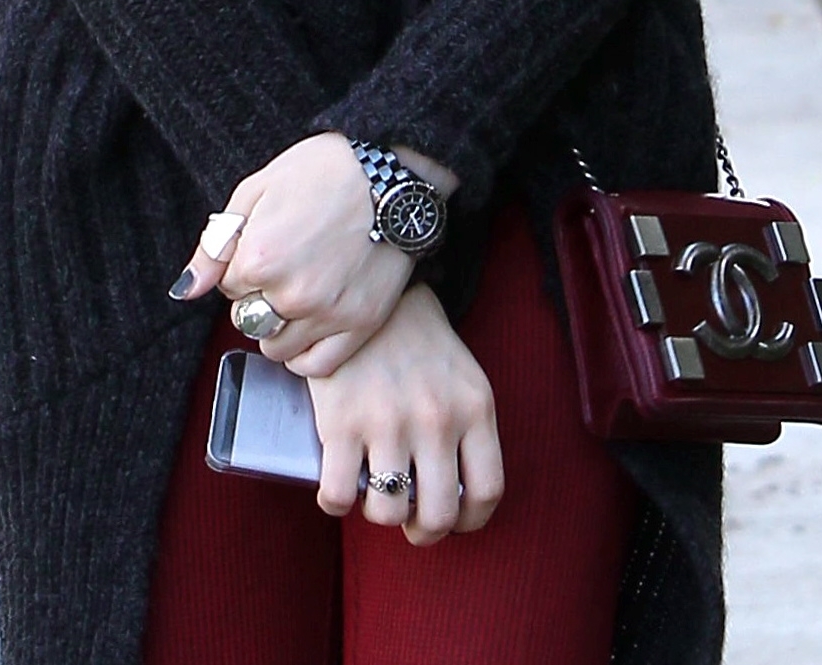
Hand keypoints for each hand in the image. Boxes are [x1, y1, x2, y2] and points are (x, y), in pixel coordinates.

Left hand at [174, 134, 445, 375]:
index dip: (242, 265)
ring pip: (276, 347)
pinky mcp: (359, 325)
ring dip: (278, 326)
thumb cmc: (325, 170)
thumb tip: (185, 290)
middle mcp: (289, 293)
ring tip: (299, 291)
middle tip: (285, 266)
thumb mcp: (257, 188)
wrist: (393, 174)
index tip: (266, 245)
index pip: (226, 286)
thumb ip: (216, 245)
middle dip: (257, 297)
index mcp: (258, 258)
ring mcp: (326, 313)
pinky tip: (309, 326)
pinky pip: (316, 365)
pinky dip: (305, 353)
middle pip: (247, 319)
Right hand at [308, 283, 503, 546]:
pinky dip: (335, 503)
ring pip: (388, 511)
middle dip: (423, 530)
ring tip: (373, 494)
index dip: (469, 520)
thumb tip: (454, 490)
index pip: (486, 492)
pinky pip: (338, 494)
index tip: (452, 520)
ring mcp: (387, 423)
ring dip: (380, 514)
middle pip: (438, 513)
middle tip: (409, 519)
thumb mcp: (460, 376)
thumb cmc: (416, 339)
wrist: (366, 292)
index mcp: (473, 408)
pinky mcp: (341, 421)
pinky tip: (336, 489)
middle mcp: (436, 421)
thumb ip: (466, 427)